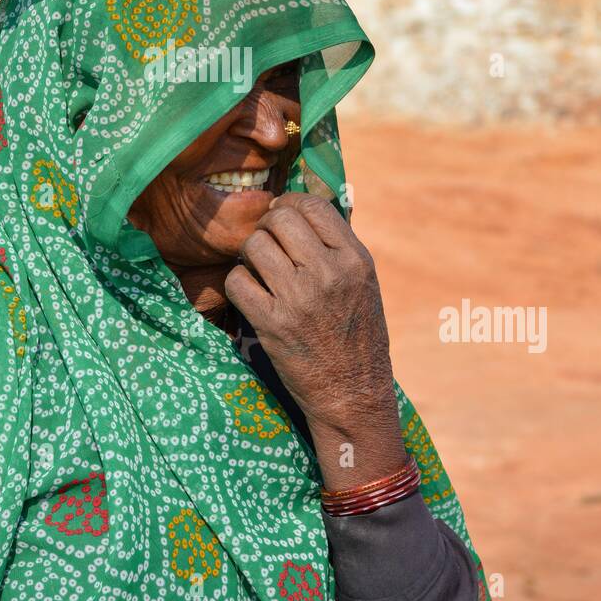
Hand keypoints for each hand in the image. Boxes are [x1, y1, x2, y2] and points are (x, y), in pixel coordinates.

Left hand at [224, 192, 405, 488]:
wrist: (354, 396)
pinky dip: (238, 284)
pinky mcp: (272, 324)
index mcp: (355, 259)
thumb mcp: (363, 283)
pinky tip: (250, 295)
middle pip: (279, 219)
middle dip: (266, 227)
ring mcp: (299, 298)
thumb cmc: (358, 336)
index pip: (312, 205)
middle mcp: (329, 273)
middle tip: (267, 244)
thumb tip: (302, 207)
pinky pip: (237, 281)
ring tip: (259, 270)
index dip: (289, 204)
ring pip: (254, 246)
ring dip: (250, 255)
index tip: (282, 217)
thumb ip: (337, 246)